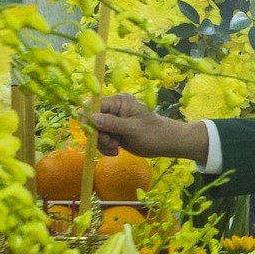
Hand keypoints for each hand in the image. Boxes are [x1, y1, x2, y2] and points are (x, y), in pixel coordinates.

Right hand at [88, 94, 210, 162]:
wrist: (166, 143)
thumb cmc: (153, 133)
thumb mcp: (132, 128)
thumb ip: (111, 123)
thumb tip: (92, 117)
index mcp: (119, 102)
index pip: (95, 104)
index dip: (88, 117)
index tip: (89, 132)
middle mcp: (114, 110)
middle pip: (92, 120)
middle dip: (98, 134)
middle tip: (110, 142)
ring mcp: (114, 122)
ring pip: (96, 132)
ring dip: (102, 143)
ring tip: (116, 147)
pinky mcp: (114, 133)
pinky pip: (102, 140)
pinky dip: (106, 147)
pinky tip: (116, 151)